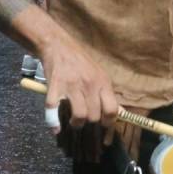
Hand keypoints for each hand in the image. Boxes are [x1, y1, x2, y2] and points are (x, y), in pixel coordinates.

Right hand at [39, 30, 119, 152]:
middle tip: (86, 121)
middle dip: (91, 123)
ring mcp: (71, 87)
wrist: (58, 45)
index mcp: (102, 82)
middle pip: (94, 116)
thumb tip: (119, 112)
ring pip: (79, 116)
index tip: (104, 126)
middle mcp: (89, 85)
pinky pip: (53, 111)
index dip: (109, 122)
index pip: (111, 109)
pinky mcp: (54, 88)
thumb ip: (106, 92)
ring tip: (74, 121)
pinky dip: (53, 123)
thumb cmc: (80, 60)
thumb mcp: (99, 73)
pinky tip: (55, 128)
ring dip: (76, 124)